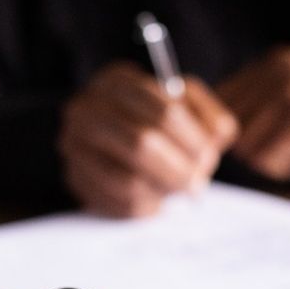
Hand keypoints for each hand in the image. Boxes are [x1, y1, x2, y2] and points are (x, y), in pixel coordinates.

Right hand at [59, 62, 237, 216]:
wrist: (113, 139)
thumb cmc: (158, 122)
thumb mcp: (186, 106)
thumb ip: (208, 116)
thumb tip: (216, 138)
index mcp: (116, 81)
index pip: (165, 112)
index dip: (193, 140)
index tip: (208, 157)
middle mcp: (86, 109)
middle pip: (142, 144)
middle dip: (178, 170)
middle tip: (197, 183)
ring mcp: (74, 145)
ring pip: (128, 181)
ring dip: (163, 191)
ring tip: (177, 190)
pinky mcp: (74, 178)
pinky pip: (116, 203)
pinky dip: (146, 207)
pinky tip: (157, 199)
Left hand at [217, 46, 289, 189]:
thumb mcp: (289, 97)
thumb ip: (249, 102)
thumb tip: (198, 125)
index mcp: (278, 60)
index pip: (221, 98)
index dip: (228, 128)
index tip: (250, 138)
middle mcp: (287, 71)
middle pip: (230, 124)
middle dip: (249, 144)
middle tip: (284, 144)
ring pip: (246, 144)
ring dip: (266, 158)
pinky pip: (267, 160)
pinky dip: (282, 168)